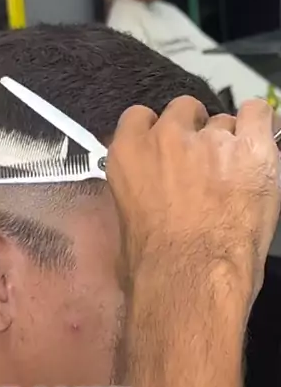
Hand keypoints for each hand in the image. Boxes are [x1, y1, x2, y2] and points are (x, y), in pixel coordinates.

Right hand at [106, 96, 279, 312]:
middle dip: (193, 132)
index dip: (158, 132)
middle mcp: (168, 137)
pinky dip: (260, 125)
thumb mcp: (126, 220)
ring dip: (228, 142)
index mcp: (129, 151)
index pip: (140, 117)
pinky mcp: (251, 149)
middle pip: (183, 109)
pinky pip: (259, 114)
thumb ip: (138, 188)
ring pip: (223, 120)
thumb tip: (150, 194)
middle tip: (203, 165)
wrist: (191, 277)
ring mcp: (211, 140)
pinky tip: (258, 144)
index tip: (166, 149)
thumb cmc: (154, 265)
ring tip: (234, 174)